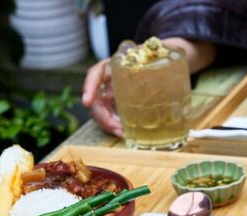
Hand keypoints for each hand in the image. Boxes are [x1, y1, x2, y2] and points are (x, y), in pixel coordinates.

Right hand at [81, 38, 214, 136]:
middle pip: (95, 100)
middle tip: (117, 128)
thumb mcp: (153, 52)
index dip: (89, 87)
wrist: (159, 63)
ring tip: (123, 134)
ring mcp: (110, 94)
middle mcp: (107, 81)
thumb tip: (153, 50)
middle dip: (103, 116)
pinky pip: (110, 118)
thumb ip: (151, 50)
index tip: (87, 101)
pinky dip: (115, 127)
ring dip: (109, 125)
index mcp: (112, 66)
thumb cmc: (154, 56)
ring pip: (100, 112)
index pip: (95, 74)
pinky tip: (125, 133)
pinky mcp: (116, 106)